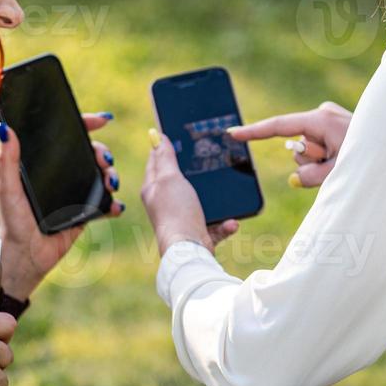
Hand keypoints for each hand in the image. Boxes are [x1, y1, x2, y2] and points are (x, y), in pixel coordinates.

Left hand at [0, 112, 124, 300]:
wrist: (24, 257)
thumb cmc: (10, 221)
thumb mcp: (8, 188)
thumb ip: (7, 161)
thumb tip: (5, 129)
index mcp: (43, 164)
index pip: (67, 136)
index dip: (86, 123)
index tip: (103, 120)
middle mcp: (61, 174)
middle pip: (90, 153)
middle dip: (103, 152)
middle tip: (104, 159)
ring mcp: (75, 193)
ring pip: (101, 175)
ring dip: (112, 175)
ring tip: (110, 183)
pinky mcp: (84, 214)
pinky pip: (105, 204)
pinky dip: (114, 203)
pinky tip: (115, 206)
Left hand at [140, 128, 239, 256]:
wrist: (189, 251)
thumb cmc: (176, 212)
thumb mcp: (170, 178)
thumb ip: (165, 158)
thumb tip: (157, 137)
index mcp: (153, 189)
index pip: (155, 162)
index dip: (162, 147)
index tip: (174, 134)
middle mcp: (165, 204)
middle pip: (178, 181)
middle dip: (193, 171)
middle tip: (206, 157)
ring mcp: (183, 219)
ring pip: (201, 202)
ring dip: (215, 199)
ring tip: (226, 192)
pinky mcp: (199, 233)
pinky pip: (216, 224)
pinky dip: (225, 223)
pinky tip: (231, 222)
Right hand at [227, 101, 351, 188]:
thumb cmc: (374, 160)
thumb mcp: (337, 174)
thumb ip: (311, 176)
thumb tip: (298, 176)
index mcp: (320, 119)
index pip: (277, 126)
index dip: (253, 133)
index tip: (231, 134)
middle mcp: (323, 114)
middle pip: (296, 146)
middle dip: (309, 163)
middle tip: (336, 169)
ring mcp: (331, 118)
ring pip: (308, 151)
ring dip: (322, 164)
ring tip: (347, 163)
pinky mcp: (336, 125)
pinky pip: (320, 148)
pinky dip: (328, 159)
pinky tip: (347, 158)